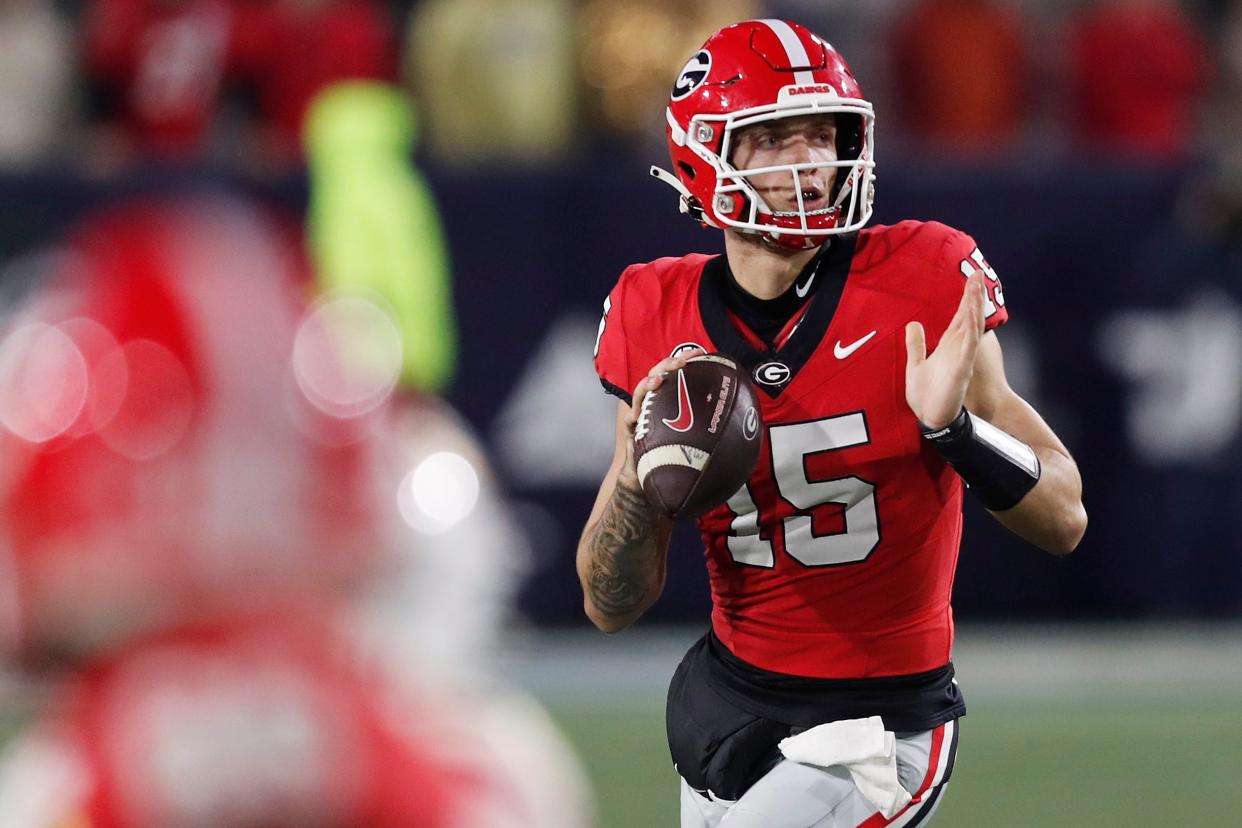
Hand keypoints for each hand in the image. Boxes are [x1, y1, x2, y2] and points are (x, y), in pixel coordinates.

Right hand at [619, 347, 706, 487]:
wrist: (655, 478)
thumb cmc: (679, 455)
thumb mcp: (700, 435)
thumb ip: (715, 424)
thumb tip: (747, 420)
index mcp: (672, 399)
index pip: (677, 373)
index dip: (686, 359)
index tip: (700, 353)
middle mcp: (656, 403)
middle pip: (658, 376)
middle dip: (668, 364)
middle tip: (681, 362)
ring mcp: (643, 416)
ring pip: (641, 393)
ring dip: (648, 384)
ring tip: (658, 381)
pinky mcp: (633, 432)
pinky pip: (630, 421)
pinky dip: (633, 415)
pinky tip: (638, 414)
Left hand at [904, 272, 985, 429]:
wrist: (930, 417)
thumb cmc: (926, 395)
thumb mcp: (916, 364)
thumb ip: (916, 345)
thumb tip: (913, 324)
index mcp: (949, 346)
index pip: (960, 316)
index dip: (966, 297)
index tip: (973, 278)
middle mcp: (958, 349)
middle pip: (969, 317)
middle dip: (974, 296)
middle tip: (978, 274)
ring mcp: (962, 359)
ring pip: (971, 329)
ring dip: (974, 309)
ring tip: (976, 288)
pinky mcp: (960, 371)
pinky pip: (967, 350)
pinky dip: (969, 335)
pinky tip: (971, 320)